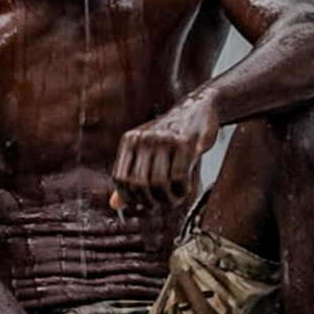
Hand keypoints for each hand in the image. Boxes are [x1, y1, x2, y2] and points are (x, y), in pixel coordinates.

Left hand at [110, 91, 218, 210]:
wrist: (198, 109)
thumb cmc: (171, 137)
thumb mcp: (146, 153)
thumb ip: (131, 178)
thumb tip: (115, 205)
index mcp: (129, 140)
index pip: (120, 179)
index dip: (131, 198)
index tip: (144, 203)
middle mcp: (144, 138)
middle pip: (139, 185)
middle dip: (152, 202)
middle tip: (163, 204)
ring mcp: (164, 139)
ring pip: (159, 183)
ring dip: (168, 199)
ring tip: (175, 199)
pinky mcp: (185, 143)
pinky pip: (179, 177)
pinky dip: (182, 191)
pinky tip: (185, 189)